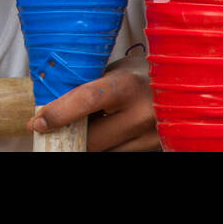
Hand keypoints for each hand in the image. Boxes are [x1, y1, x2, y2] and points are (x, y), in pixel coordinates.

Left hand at [25, 54, 158, 150]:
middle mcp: (141, 113)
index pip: (85, 100)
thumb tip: (52, 102)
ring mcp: (151, 134)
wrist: (185, 81)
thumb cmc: (142, 73)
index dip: (58, 113)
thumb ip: (89, 86)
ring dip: (88, 141)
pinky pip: (120, 152)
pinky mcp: (156, 146)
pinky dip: (106, 144)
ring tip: (86, 124)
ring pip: (105, 150)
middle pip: (92, 138)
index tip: (37, 122)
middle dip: (69, 135)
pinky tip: (105, 129)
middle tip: (50, 128)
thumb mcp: (115, 71)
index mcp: (127, 84)